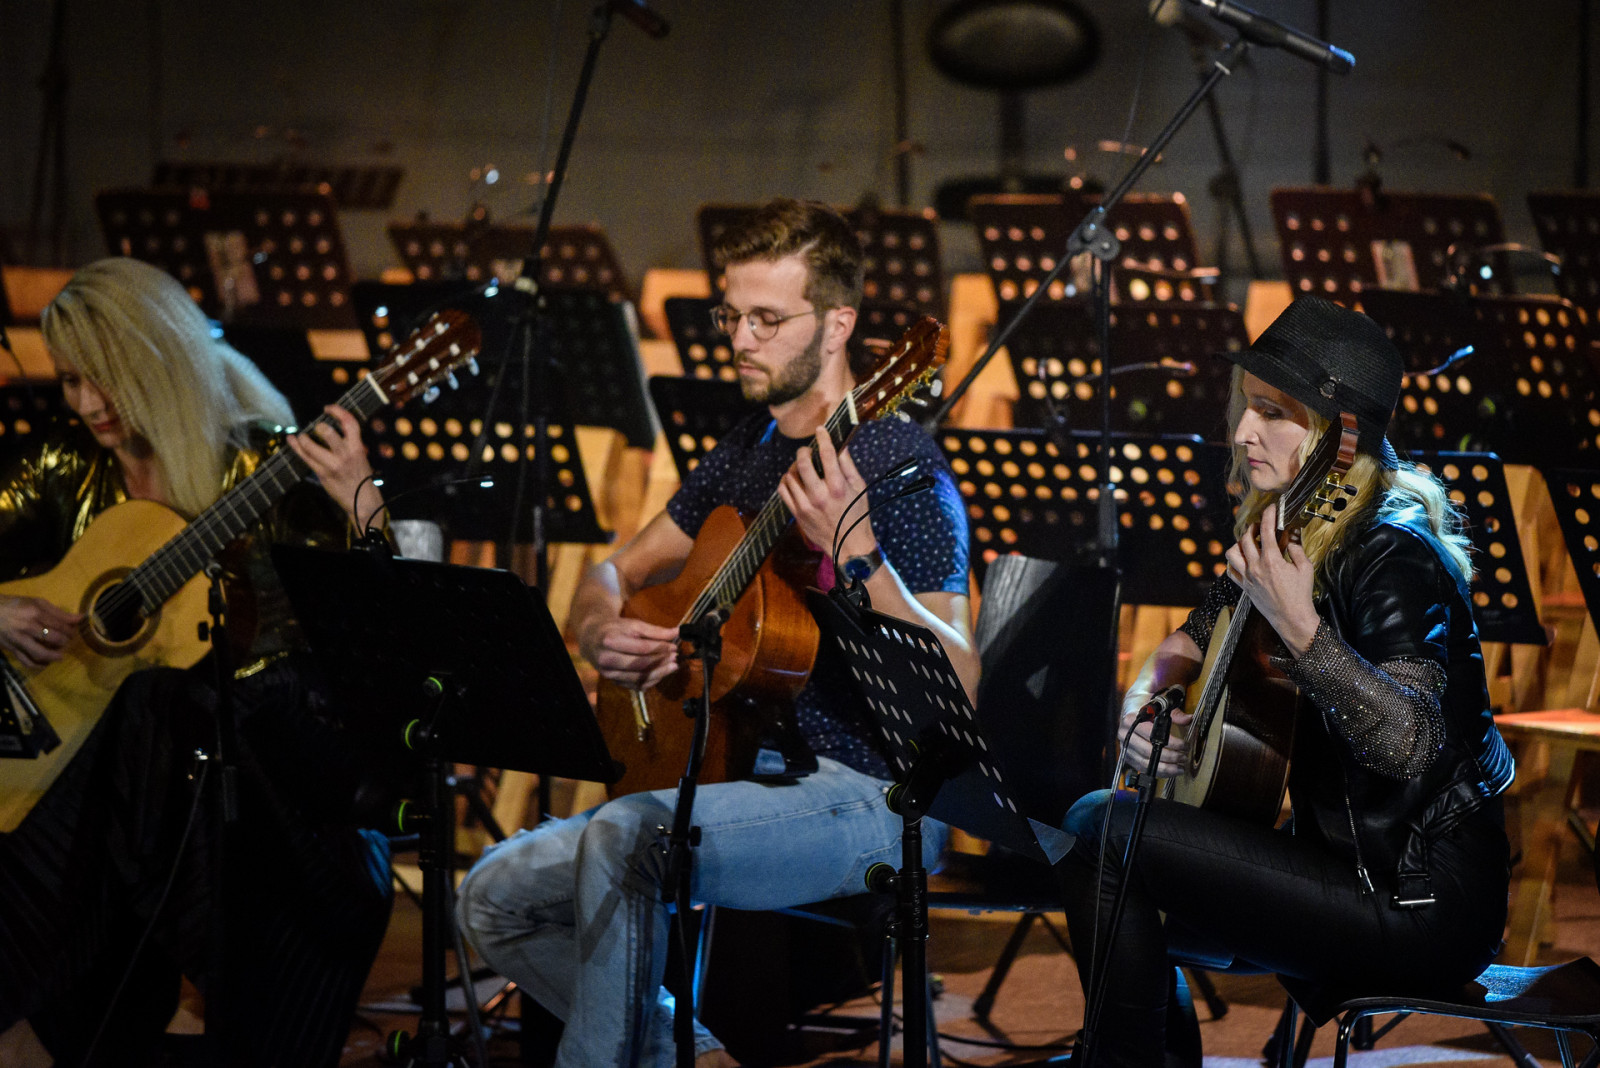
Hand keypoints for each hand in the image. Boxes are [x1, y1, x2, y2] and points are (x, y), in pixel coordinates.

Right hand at [0, 595, 81, 667]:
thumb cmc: (16, 605)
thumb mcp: (37, 603)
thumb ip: (59, 612)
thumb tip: (80, 618)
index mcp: (35, 613)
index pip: (60, 625)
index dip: (71, 630)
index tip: (74, 631)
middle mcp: (27, 627)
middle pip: (53, 638)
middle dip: (65, 642)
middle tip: (67, 642)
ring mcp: (19, 639)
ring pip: (40, 653)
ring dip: (54, 656)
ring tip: (60, 656)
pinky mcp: (12, 649)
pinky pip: (26, 661)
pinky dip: (38, 665)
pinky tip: (46, 664)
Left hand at [287, 405, 381, 527]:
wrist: (362, 501)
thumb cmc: (362, 478)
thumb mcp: (362, 458)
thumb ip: (352, 445)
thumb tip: (337, 432)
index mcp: (357, 448)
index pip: (349, 423)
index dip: (338, 411)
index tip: (329, 408)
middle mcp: (345, 455)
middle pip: (327, 432)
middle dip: (319, 426)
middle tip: (317, 427)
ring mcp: (332, 465)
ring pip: (311, 445)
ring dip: (303, 438)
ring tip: (301, 437)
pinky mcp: (322, 474)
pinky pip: (306, 458)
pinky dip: (296, 447)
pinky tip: (291, 440)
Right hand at [581, 617, 680, 689]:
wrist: (592, 639)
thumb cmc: (614, 629)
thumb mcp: (632, 624)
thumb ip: (655, 630)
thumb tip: (677, 633)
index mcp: (611, 641)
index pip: (641, 648)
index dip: (661, 648)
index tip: (674, 646)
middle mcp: (607, 659)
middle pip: (640, 665)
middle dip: (661, 662)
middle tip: (675, 658)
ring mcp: (609, 673)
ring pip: (638, 678)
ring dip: (659, 674)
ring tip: (673, 667)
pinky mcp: (613, 681)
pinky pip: (635, 686)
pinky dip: (651, 681)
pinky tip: (661, 674)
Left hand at [777, 429, 873, 559]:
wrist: (849, 546)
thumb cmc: (857, 515)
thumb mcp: (859, 489)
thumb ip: (849, 467)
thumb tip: (840, 447)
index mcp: (838, 487)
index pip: (827, 455)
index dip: (822, 438)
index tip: (820, 430)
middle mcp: (819, 495)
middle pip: (803, 463)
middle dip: (803, 451)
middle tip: (807, 450)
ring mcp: (805, 505)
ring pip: (790, 476)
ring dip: (794, 467)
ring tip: (801, 466)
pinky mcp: (797, 514)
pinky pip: (783, 491)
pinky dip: (786, 481)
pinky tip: (793, 479)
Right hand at [1118, 692, 1192, 778]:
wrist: (1130, 702)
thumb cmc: (1144, 697)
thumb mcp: (1158, 696)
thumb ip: (1173, 708)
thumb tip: (1189, 719)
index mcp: (1131, 718)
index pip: (1152, 735)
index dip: (1170, 742)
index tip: (1184, 745)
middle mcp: (1125, 733)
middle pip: (1148, 751)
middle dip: (1170, 757)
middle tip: (1184, 757)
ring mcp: (1125, 745)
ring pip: (1145, 763)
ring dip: (1164, 768)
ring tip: (1180, 768)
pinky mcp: (1128, 753)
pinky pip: (1141, 767)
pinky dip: (1156, 771)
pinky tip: (1170, 771)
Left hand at [1224, 501, 1319, 655]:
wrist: (1292, 618)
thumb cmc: (1301, 594)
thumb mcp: (1305, 568)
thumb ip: (1297, 549)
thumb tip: (1292, 536)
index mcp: (1271, 560)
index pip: (1266, 531)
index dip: (1268, 516)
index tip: (1271, 508)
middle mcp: (1256, 567)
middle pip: (1245, 539)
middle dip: (1252, 528)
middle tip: (1260, 525)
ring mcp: (1247, 577)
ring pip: (1232, 554)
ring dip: (1239, 544)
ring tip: (1248, 542)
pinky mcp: (1245, 587)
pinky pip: (1231, 571)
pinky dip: (1233, 562)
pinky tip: (1242, 559)